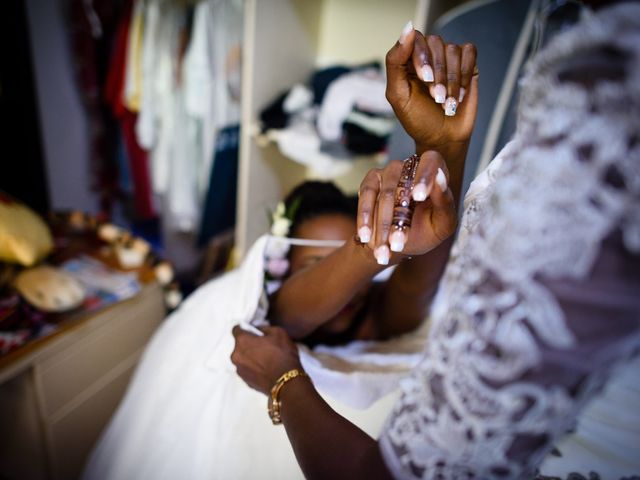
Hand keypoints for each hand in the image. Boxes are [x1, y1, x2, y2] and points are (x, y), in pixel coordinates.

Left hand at [231, 325, 302, 394]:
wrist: (286, 382)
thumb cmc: (283, 355)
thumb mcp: (278, 332)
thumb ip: (264, 328)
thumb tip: (259, 330)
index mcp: (242, 341)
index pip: (236, 329)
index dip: (246, 329)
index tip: (254, 331)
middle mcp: (236, 355)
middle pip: (239, 345)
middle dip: (249, 344)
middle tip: (263, 345)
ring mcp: (239, 370)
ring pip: (242, 358)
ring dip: (250, 356)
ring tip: (265, 358)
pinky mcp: (245, 381)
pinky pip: (247, 370)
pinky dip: (253, 368)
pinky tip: (265, 368)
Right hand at [357, 150, 456, 263]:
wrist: (399, 244)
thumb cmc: (427, 231)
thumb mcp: (443, 224)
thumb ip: (445, 202)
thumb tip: (439, 177)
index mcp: (435, 172)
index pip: (431, 161)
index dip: (425, 176)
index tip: (418, 196)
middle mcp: (410, 167)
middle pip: (404, 184)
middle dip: (399, 219)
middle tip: (398, 244)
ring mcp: (388, 173)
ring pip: (385, 194)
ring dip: (383, 225)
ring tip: (384, 249)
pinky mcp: (370, 182)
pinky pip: (366, 196)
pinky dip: (365, 218)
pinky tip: (365, 236)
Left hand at [386, 24, 478, 150]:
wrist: (442, 139)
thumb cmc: (418, 120)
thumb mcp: (398, 95)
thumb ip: (395, 62)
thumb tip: (407, 29)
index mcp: (408, 61)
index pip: (414, 39)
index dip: (422, 56)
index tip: (425, 79)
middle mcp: (428, 56)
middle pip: (435, 42)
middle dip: (437, 72)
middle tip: (437, 97)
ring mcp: (448, 60)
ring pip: (453, 50)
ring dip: (452, 79)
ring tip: (447, 101)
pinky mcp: (468, 66)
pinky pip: (469, 53)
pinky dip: (465, 75)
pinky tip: (460, 94)